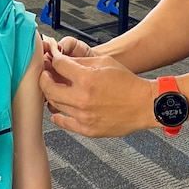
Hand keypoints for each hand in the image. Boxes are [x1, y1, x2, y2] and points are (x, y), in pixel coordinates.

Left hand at [39, 39, 155, 137]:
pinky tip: (59, 109)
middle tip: (46, 75)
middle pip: (48, 87)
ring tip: (55, 90)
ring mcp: (83, 116)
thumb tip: (62, 59)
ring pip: (54, 105)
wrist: (143, 104)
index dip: (53, 60)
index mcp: (86, 78)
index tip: (53, 61)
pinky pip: (64, 122)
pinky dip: (58, 115)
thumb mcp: (104, 62)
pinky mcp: (87, 129)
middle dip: (44, 78)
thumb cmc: (127, 82)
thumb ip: (81, 60)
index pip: (58, 66)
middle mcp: (82, 98)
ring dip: (51, 95)